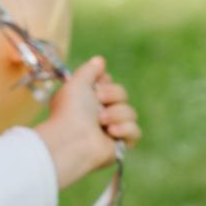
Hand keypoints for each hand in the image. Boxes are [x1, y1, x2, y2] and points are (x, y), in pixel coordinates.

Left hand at [41, 56, 138, 188]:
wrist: (72, 139)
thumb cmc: (70, 111)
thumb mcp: (77, 82)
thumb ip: (90, 69)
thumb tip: (100, 60)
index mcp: (88, 100)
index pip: (110, 84)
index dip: (106, 84)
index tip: (96, 86)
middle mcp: (100, 115)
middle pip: (123, 95)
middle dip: (113, 95)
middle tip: (98, 102)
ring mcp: (111, 130)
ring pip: (131, 112)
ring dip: (116, 114)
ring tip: (101, 122)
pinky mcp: (121, 146)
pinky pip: (135, 131)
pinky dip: (125, 130)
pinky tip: (111, 133)